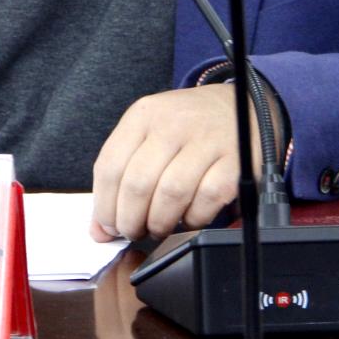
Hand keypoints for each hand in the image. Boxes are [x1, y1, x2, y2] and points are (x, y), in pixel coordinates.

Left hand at [89, 84, 262, 241]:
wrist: (238, 106)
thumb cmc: (186, 128)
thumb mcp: (147, 136)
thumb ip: (120, 178)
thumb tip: (100, 231)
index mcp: (144, 114)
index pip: (110, 166)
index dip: (105, 207)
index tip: (108, 227)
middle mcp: (174, 123)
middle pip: (138, 184)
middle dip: (130, 221)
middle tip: (134, 232)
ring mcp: (207, 140)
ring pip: (171, 195)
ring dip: (159, 224)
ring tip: (158, 228)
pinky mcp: (235, 160)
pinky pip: (207, 200)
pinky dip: (193, 219)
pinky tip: (188, 218)